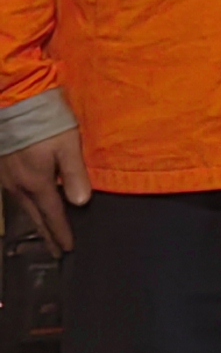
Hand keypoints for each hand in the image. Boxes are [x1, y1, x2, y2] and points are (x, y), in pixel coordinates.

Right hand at [0, 130, 90, 256]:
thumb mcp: (68, 146)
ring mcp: (8, 178)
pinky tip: (32, 206)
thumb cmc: (46, 123)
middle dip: (47, 235)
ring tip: (45, 234)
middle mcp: (19, 186)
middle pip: (35, 216)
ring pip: (25, 207)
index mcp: (36, 184)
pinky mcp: (4, 168)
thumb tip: (81, 203)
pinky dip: (28, 206)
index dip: (60, 233)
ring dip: (37, 221)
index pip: (52, 215)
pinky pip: (18, 195)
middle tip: (55, 252)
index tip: (67, 249)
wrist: (16, 101)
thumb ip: (75, 175)